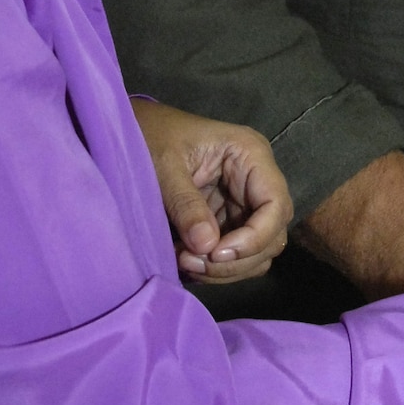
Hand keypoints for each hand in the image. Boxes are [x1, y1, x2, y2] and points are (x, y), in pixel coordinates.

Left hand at [131, 100, 291, 282]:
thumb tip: (206, 247)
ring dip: (226, 269)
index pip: (275, 204)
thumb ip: (185, 204)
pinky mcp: (227, 221)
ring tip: (184, 261)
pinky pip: (236, 256)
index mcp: (250, 154)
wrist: (128, 135)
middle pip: (271, 234)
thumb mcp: (164, 165)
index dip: (255, 237)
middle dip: (236, 258)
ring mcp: (244, 203)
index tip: (216, 253)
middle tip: (190, 261)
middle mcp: (256, 181)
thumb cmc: (150, 136)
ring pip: (257, 252)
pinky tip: (186, 262)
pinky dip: (216, 268)